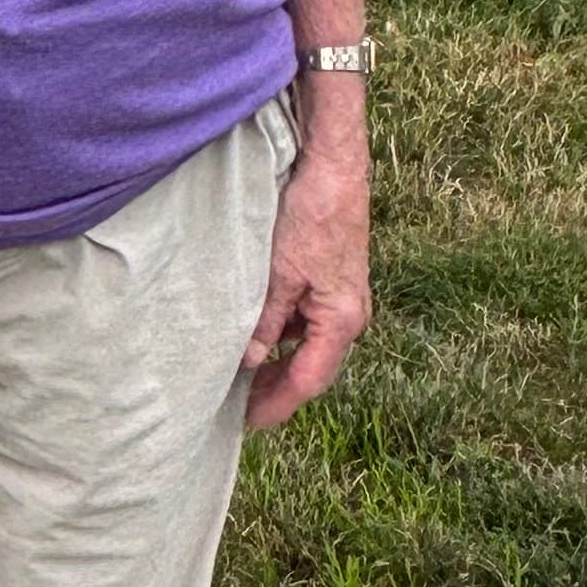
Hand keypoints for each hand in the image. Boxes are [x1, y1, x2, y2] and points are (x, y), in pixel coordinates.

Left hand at [241, 122, 370, 430]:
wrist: (332, 164)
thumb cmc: (311, 213)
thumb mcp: (277, 272)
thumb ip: (263, 322)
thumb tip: (248, 362)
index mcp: (342, 319)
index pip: (308, 381)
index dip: (275, 405)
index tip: (245, 423)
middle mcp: (350, 315)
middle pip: (311, 368)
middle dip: (275, 389)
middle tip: (236, 407)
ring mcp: (343, 298)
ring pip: (306, 345)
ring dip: (276, 361)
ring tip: (238, 375)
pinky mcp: (332, 280)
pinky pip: (306, 321)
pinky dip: (281, 334)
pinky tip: (253, 334)